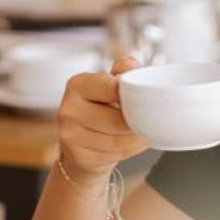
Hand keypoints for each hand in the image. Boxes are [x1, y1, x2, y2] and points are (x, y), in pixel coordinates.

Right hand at [54, 55, 147, 184]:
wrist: (81, 148)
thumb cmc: (99, 111)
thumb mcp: (107, 88)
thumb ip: (120, 74)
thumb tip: (131, 63)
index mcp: (76, 84)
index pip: (111, 87)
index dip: (132, 95)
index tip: (142, 98)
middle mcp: (68, 109)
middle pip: (117, 119)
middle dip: (138, 121)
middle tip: (150, 120)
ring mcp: (70, 135)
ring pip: (118, 139)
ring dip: (138, 138)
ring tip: (145, 132)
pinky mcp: (79, 157)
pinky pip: (115, 154)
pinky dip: (131, 150)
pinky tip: (134, 144)